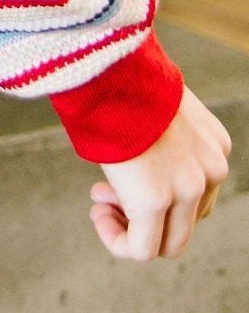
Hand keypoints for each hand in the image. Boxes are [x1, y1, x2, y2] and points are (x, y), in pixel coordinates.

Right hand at [90, 92, 231, 260]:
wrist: (110, 64)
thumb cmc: (122, 77)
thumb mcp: (156, 109)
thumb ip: (162, 141)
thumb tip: (137, 166)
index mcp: (215, 145)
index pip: (197, 195)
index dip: (157, 196)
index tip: (123, 177)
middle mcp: (211, 170)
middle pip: (186, 223)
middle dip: (144, 216)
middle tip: (104, 193)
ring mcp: (187, 188)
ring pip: (168, 243)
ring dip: (131, 231)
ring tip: (99, 205)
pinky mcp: (155, 200)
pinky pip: (142, 248)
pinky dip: (118, 242)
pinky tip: (98, 217)